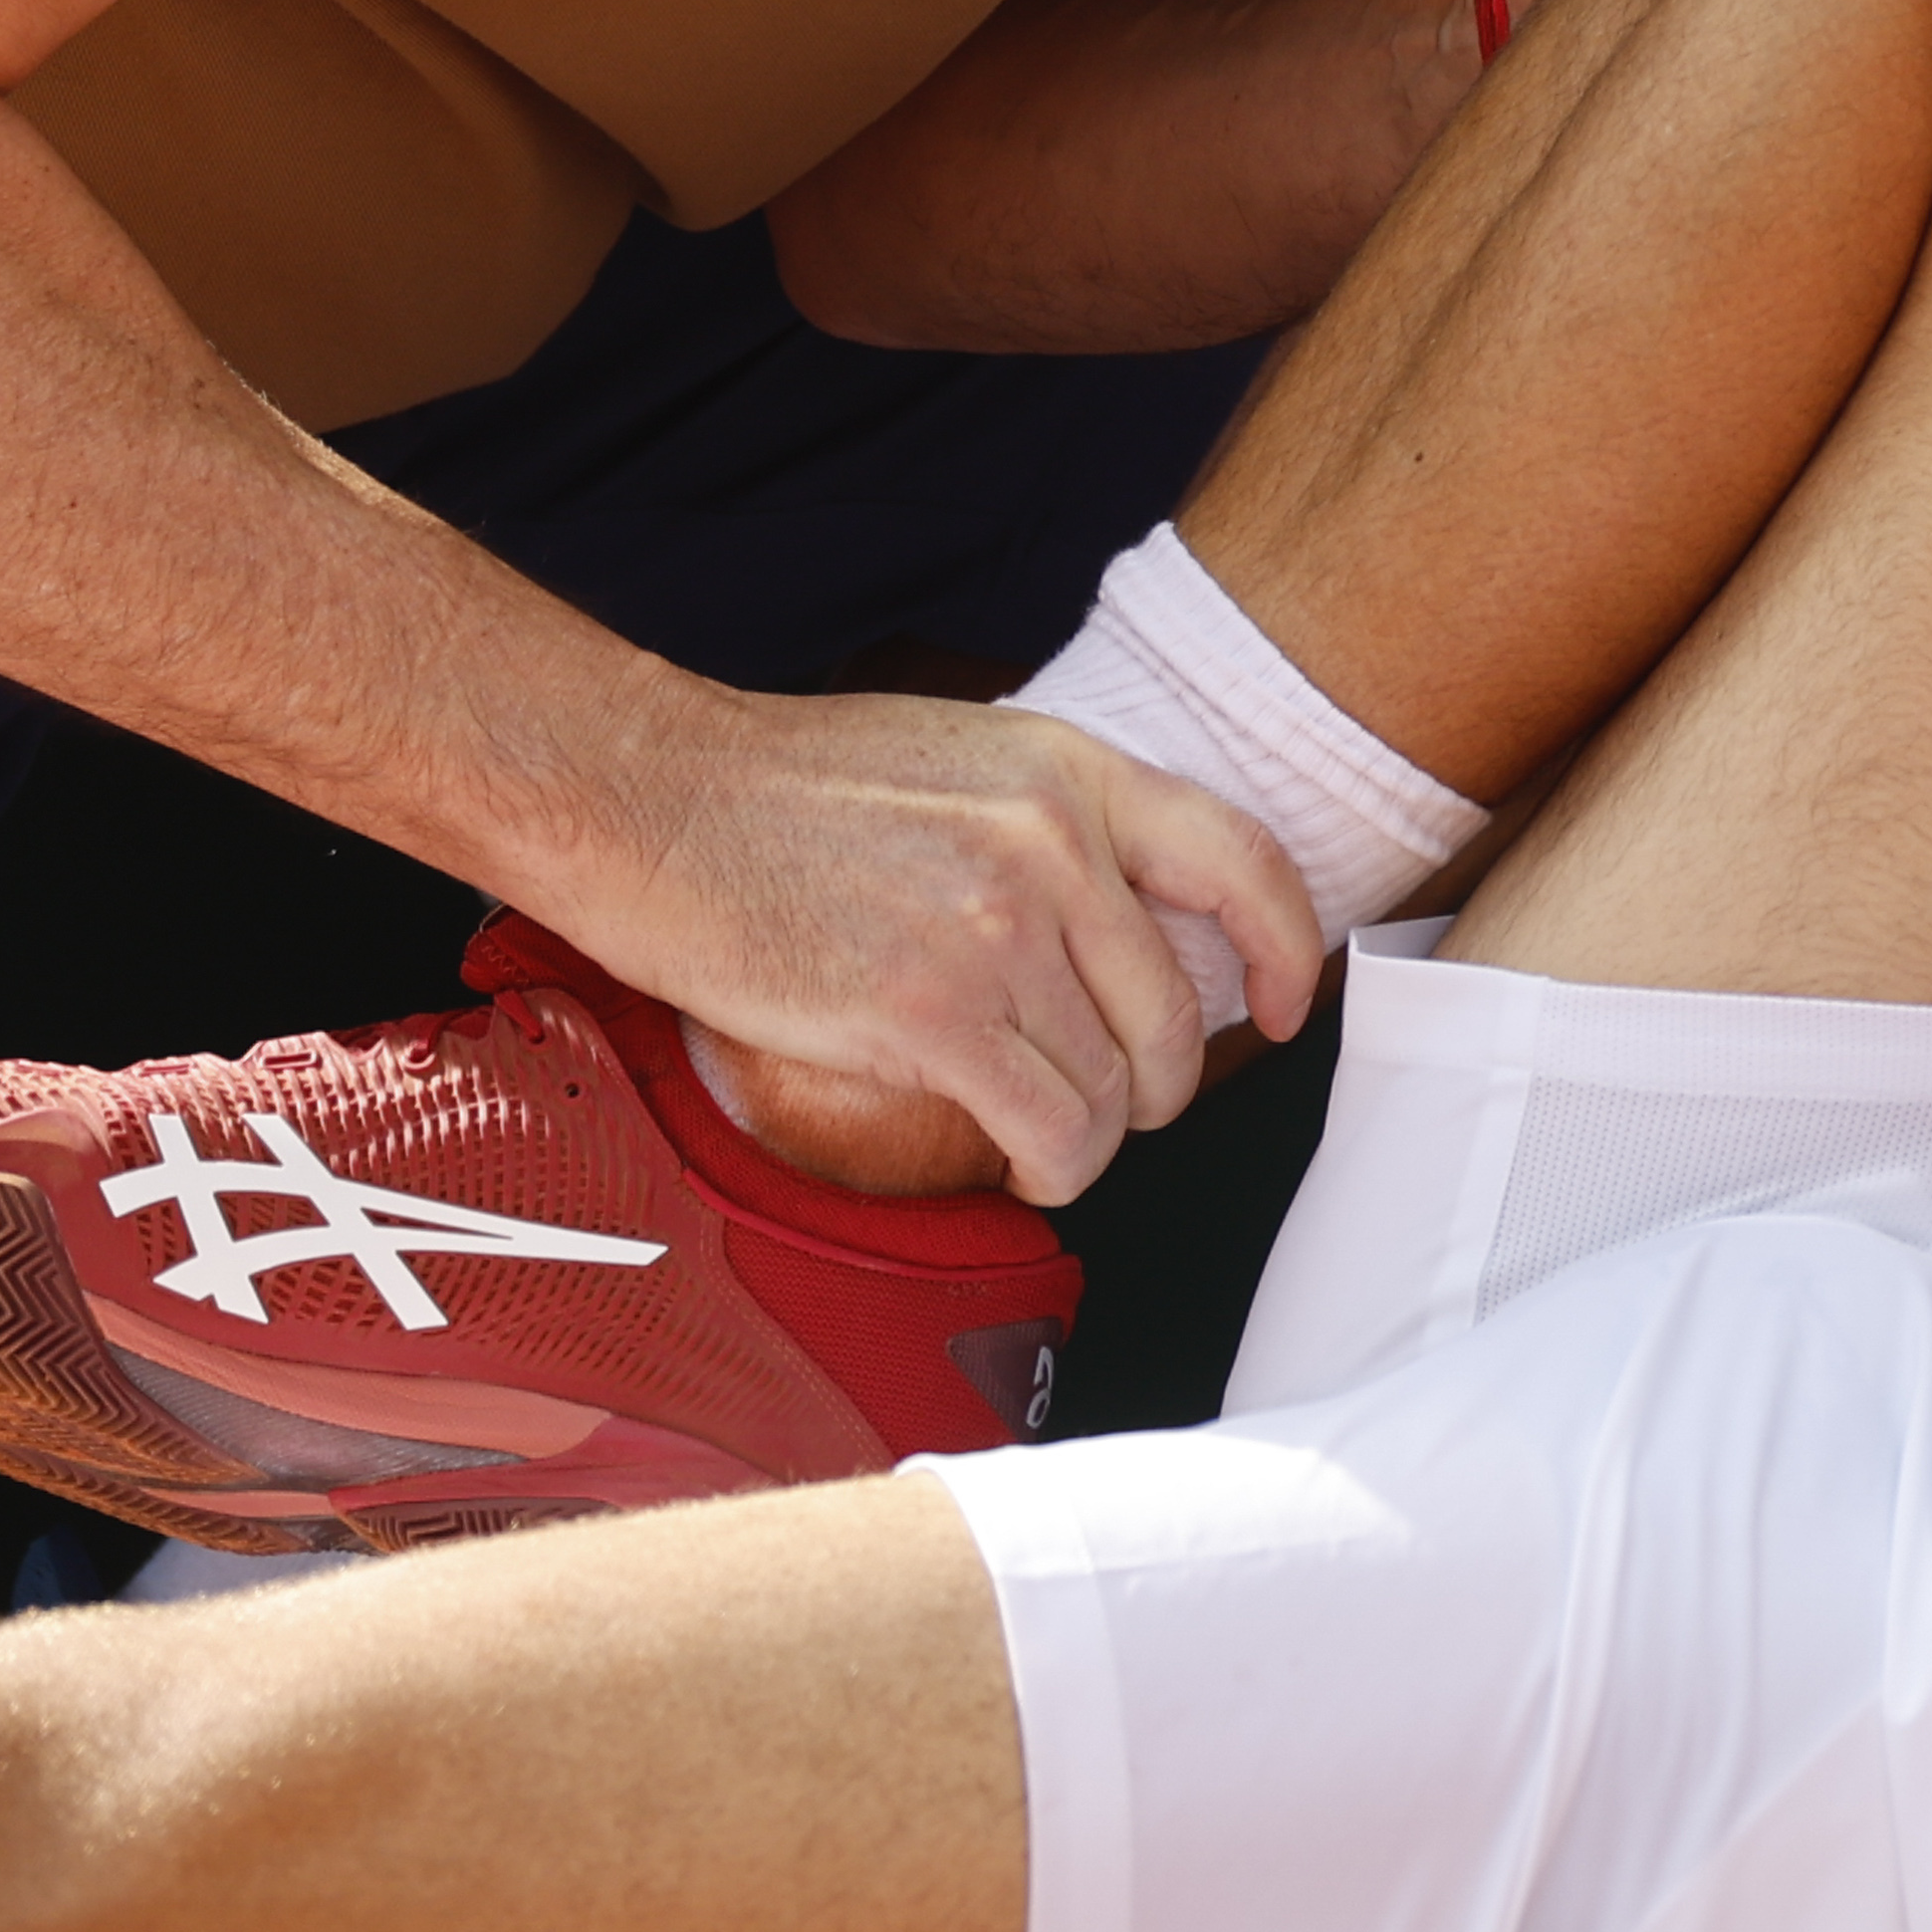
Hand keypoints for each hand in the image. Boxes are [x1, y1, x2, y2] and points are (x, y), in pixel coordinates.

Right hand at [535, 687, 1330, 1201]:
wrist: (647, 799)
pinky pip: (1050, 1131)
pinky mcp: (933, 1012)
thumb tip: (1116, 927)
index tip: (1282, 1009)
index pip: (1241, 861)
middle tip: (1107, 1104)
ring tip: (1038, 1137)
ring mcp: (998, 929)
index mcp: (1069, 774)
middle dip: (1154, 1087)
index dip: (1283, 951)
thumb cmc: (777, 790)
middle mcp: (1054, 846)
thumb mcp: (955, 761)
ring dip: (1086, 1137)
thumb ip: (1049, 828)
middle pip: (1174, 1014)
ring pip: (1113, 1089)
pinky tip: (1017, 1165)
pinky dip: (1048, 1170)